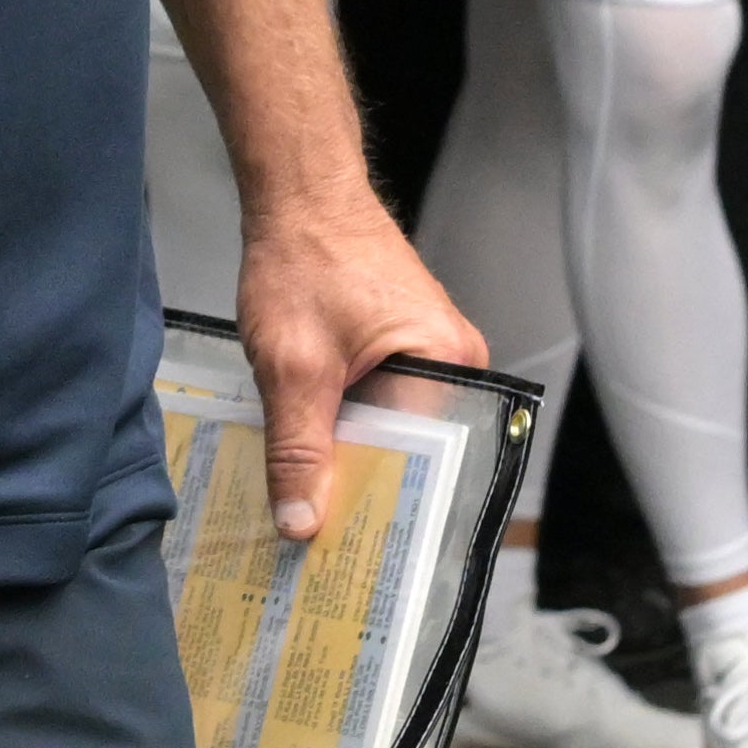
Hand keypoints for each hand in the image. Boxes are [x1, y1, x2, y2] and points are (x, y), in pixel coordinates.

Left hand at [233, 191, 482, 543]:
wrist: (297, 190)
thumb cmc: (306, 256)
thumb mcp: (293, 365)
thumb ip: (298, 447)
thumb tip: (301, 521)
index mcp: (452, 367)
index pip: (430, 465)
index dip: (387, 513)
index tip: (352, 556)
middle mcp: (454, 364)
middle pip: (410, 453)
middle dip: (364, 494)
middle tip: (322, 545)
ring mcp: (428, 355)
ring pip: (388, 432)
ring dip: (348, 462)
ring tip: (309, 509)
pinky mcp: (398, 348)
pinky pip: (377, 405)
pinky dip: (342, 428)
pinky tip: (308, 456)